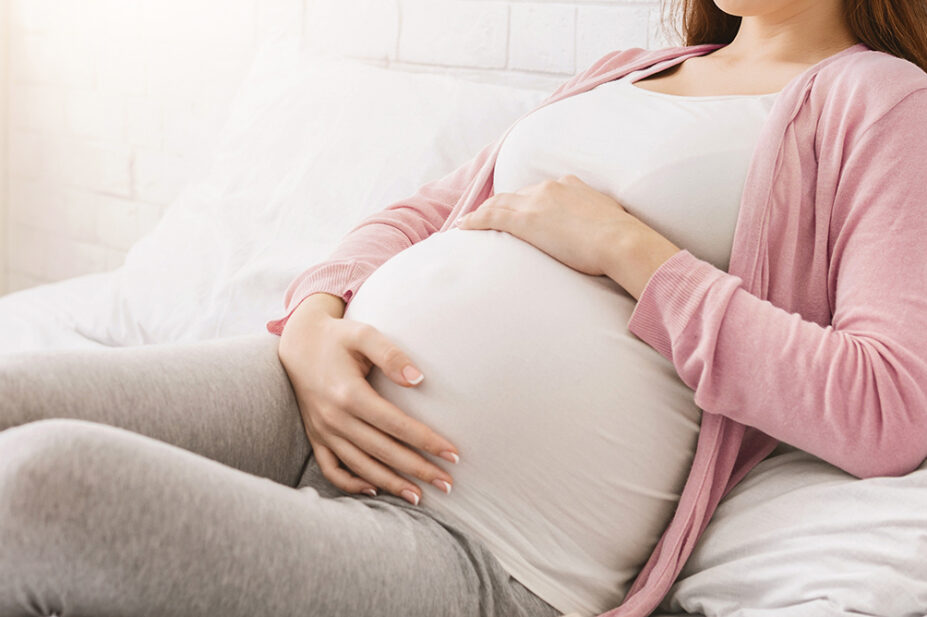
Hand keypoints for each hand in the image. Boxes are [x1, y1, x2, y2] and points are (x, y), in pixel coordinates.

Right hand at [277, 298, 458, 504]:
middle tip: (448, 484)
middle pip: (384, 451)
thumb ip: (391, 354)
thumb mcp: (364, 334)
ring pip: (361, 466)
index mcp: (349, 394)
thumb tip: (418, 380)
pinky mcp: (315, 436)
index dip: (426, 441)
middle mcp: (334, 417)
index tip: (453, 454)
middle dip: (418, 470)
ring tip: (419, 496)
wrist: (298, 342)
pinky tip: (374, 489)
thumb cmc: (337, 336)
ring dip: (392, 484)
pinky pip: (331, 469)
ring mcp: (323, 430)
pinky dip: (351, 483)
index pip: (396, 425)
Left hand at [456, 174, 639, 275]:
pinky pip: (492, 217)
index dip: (525, 200)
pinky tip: (464, 227)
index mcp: (570, 186)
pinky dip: (475, 220)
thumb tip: (601, 232)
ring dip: (483, 212)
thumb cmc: (623, 239)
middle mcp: (551, 188)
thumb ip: (598, 220)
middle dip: (499, 204)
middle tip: (485, 215)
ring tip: (469, 222)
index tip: (518, 208)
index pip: (539, 191)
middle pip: (515, 195)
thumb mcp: (610, 219)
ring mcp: (537, 202)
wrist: (621, 241)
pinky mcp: (526, 221)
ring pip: (500, 203)